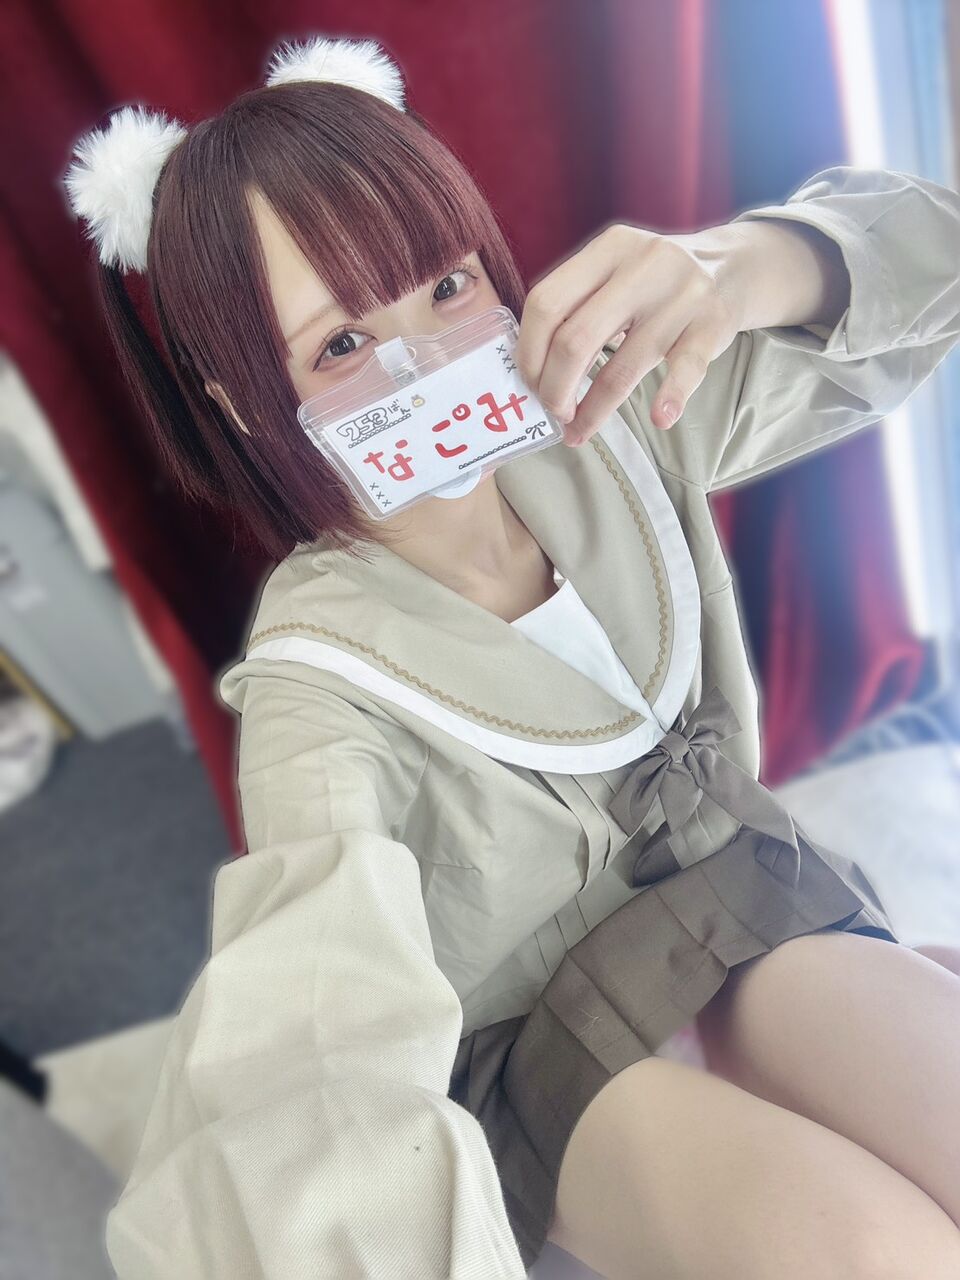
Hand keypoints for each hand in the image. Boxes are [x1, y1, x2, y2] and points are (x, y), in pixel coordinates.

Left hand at [514, 221, 750, 445]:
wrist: (731, 267)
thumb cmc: (655, 281)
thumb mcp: (616, 269)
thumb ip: (577, 303)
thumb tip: (533, 370)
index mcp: (608, 249)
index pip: (546, 303)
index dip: (530, 352)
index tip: (529, 383)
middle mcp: (642, 267)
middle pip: (575, 339)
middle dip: (555, 388)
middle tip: (554, 412)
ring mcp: (681, 296)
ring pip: (623, 367)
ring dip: (594, 411)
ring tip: (579, 432)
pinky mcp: (712, 326)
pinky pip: (685, 369)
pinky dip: (670, 398)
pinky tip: (659, 418)